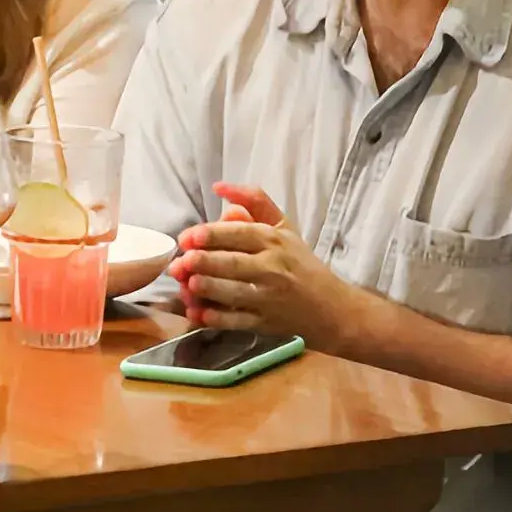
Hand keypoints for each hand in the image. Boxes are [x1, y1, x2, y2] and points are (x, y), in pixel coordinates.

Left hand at [167, 182, 361, 351]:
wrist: (332, 308)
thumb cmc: (301, 263)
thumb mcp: (284, 227)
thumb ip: (254, 202)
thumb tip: (219, 187)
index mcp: (275, 240)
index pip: (240, 234)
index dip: (211, 235)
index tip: (188, 237)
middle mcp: (273, 267)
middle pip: (232, 263)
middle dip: (202, 262)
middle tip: (180, 262)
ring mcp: (269, 298)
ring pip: (232, 292)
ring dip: (206, 288)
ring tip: (187, 284)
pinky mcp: (266, 323)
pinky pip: (237, 321)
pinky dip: (216, 318)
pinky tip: (198, 313)